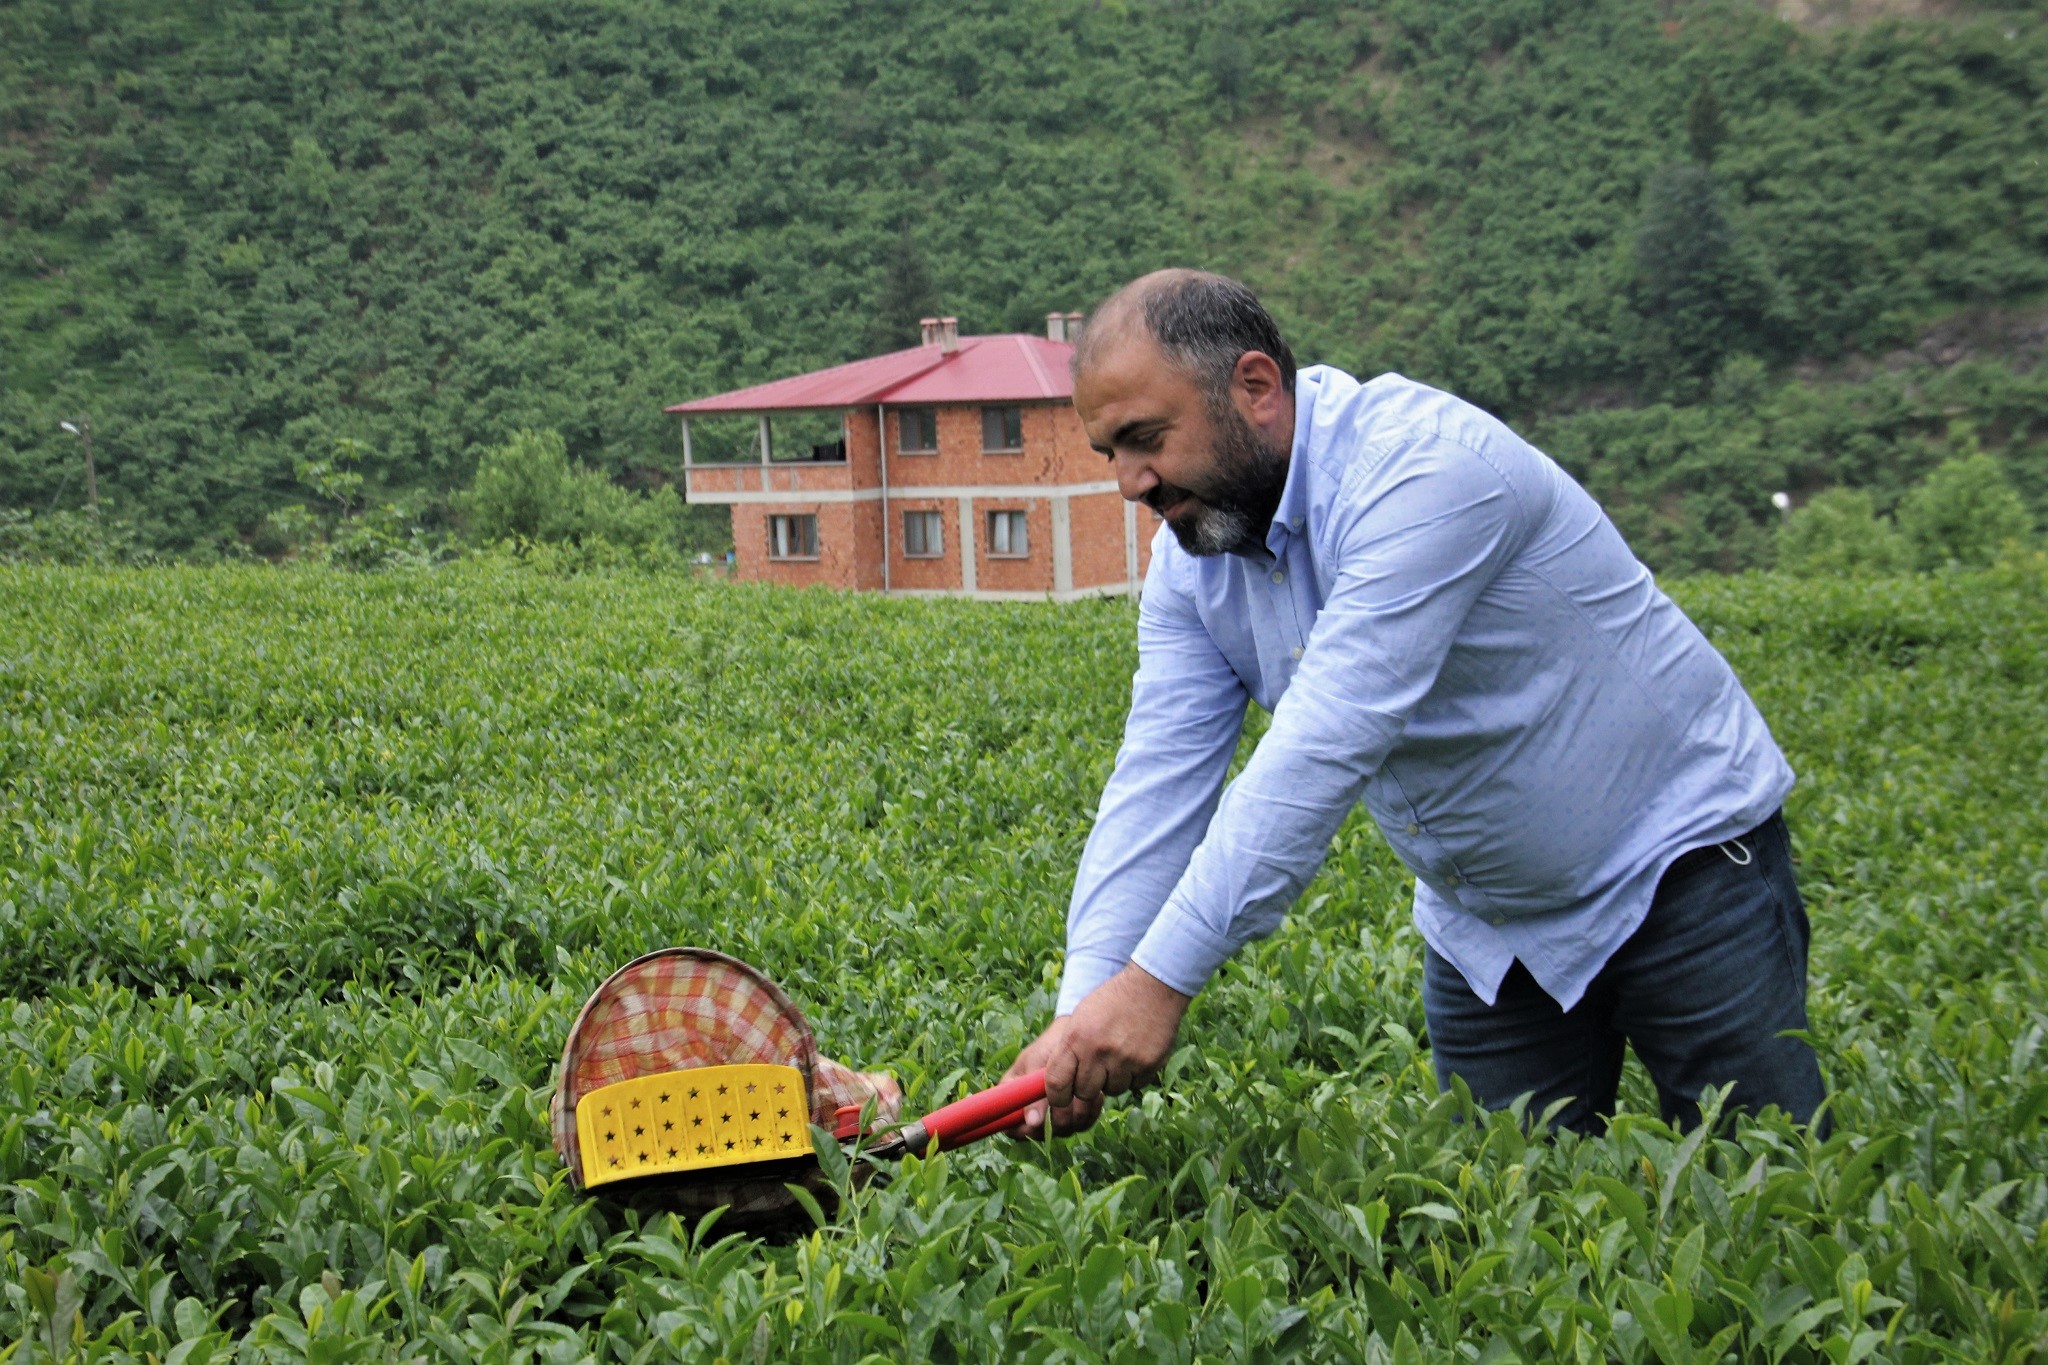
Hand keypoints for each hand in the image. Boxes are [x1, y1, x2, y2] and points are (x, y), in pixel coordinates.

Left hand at [1002, 964, 1190, 1136]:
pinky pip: (1134, 1084)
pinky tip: (1136, 1052)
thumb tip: (1058, 1083)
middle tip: (1097, 1069)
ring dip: (1113, 1079)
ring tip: (1119, 1053)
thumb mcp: (1080, 1018)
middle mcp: (1097, 1051)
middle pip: (1085, 1093)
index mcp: (1075, 1038)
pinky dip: (1134, 1074)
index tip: (1062, 1098)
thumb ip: (1069, 1050)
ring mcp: (1124, 1060)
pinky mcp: (1147, 1065)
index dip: (1057, 1097)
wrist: (1151, 986)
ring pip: (1112, 1090)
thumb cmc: (1111, 1001)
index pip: (1056, 1083)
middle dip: (1088, 1087)